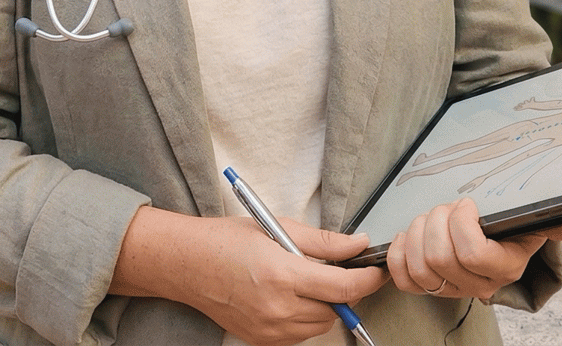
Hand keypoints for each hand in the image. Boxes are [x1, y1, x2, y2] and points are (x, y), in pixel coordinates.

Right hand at [112, 209, 385, 345]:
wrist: (186, 264)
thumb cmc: (225, 240)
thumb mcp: (276, 227)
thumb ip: (323, 240)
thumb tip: (357, 244)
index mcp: (282, 273)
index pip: (343, 287)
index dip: (367, 279)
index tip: (376, 271)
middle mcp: (277, 307)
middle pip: (335, 310)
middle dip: (343, 291)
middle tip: (335, 270)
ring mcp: (268, 329)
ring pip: (319, 326)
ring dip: (324, 306)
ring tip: (304, 281)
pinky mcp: (261, 340)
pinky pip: (299, 335)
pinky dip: (304, 319)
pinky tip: (289, 297)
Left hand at [385, 199, 561, 300]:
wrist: (495, 239)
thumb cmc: (510, 225)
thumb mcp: (535, 218)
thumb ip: (557, 219)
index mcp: (506, 266)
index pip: (473, 254)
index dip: (461, 223)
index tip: (468, 204)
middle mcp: (480, 284)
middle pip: (441, 257)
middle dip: (437, 221)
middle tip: (446, 208)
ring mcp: (453, 288)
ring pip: (421, 267)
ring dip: (417, 233)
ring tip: (430, 218)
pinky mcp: (428, 287)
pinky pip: (405, 280)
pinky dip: (399, 254)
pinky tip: (407, 236)